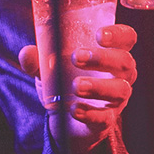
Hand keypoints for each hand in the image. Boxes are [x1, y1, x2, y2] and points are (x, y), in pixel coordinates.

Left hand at [19, 23, 137, 153]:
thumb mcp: (49, 66)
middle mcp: (120, 74)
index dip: (118, 34)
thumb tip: (26, 53)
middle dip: (102, 58)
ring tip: (76, 86)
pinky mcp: (107, 120)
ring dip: (98, 86)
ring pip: (120, 90)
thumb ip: (37, 59)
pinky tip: (73, 109)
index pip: (127, 37)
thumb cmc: (64, 79)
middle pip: (125, 61)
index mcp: (111, 52)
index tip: (99, 34)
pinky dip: (89, 112)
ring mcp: (116, 99)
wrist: (64, 118)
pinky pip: (104, 117)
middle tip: (75, 57)